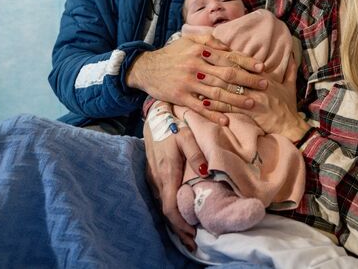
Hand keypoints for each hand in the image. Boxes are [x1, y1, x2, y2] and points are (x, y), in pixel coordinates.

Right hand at [126, 35, 264, 124]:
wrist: (145, 68)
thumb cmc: (171, 54)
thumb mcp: (189, 41)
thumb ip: (209, 41)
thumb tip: (229, 47)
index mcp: (200, 51)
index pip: (229, 57)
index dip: (247, 63)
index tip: (261, 68)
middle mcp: (196, 67)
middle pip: (227, 75)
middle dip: (247, 81)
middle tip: (264, 86)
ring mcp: (188, 84)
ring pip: (217, 93)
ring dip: (236, 99)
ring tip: (252, 103)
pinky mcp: (181, 98)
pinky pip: (200, 108)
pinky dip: (214, 115)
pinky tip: (226, 120)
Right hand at [143, 106, 208, 251]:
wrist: (154, 116)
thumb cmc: (173, 125)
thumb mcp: (186, 136)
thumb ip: (196, 154)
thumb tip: (205, 173)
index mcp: (166, 173)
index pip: (170, 207)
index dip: (180, 224)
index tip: (192, 234)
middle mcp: (157, 179)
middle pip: (166, 211)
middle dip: (179, 228)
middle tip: (193, 241)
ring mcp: (153, 178)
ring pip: (162, 205)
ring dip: (175, 219)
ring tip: (189, 231)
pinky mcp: (153, 174)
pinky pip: (161, 197)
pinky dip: (171, 209)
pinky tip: (180, 212)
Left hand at [204, 61, 307, 141]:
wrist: (290, 125)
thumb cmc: (288, 106)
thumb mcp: (290, 85)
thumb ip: (290, 69)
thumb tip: (292, 55)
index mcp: (263, 77)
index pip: (241, 63)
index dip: (225, 55)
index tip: (210, 49)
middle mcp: (255, 86)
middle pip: (231, 72)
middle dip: (214, 64)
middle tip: (198, 57)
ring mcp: (251, 99)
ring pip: (227, 88)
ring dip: (210, 83)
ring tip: (196, 77)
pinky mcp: (248, 113)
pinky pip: (228, 107)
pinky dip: (215, 104)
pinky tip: (203, 101)